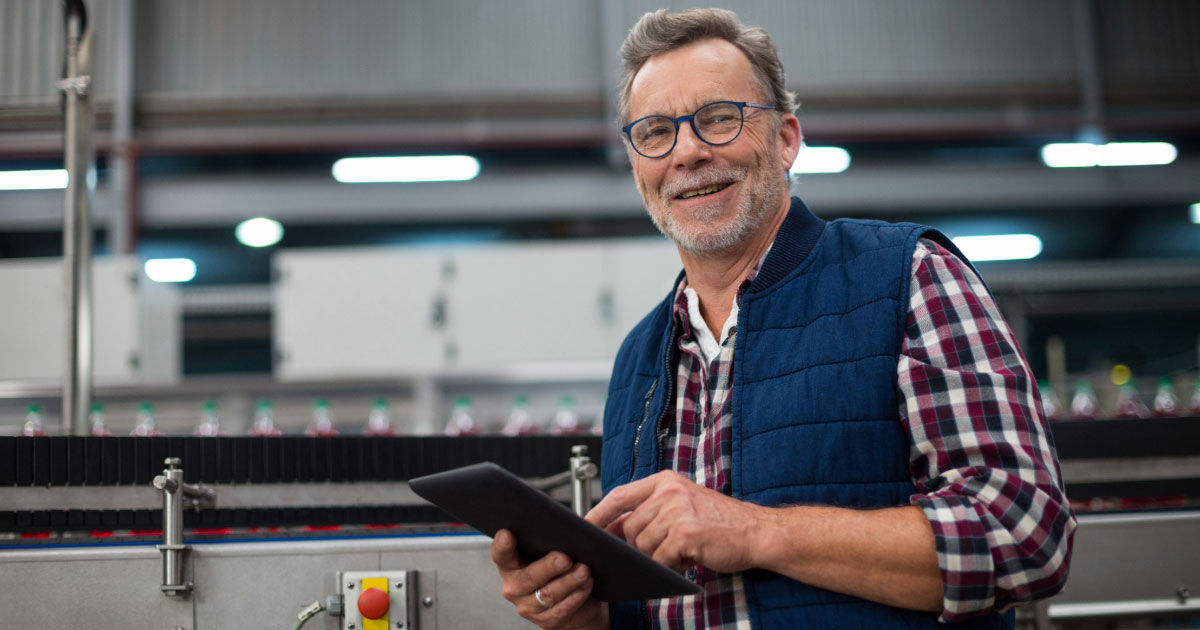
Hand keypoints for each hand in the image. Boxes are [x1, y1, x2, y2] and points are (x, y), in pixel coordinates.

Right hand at [490, 529, 606, 629]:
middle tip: (564, 558)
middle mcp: (514, 586)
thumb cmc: (561, 567)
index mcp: (510, 564)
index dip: (502, 545)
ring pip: (548, 594)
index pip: (501, 554)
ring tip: (584, 570)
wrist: (576, 600)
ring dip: (569, 581)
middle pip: (529, 577)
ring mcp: (528, 606)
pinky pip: (562, 609)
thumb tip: (581, 519)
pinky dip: (576, 596)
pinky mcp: (546, 621)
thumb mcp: (556, 548)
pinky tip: (586, 585)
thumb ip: (558, 536)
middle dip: (548, 566)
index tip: (508, 535)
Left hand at [585, 470, 770, 573]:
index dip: (599, 513)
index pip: (619, 495)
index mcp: (666, 481)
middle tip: (666, 549)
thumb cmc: (721, 522)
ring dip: (659, 556)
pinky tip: (689, 558)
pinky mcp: (686, 533)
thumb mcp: (683, 505)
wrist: (757, 531)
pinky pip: (660, 559)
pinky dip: (671, 565)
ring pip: (643, 545)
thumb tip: (613, 530)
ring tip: (683, 551)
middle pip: (629, 527)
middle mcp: (669, 492)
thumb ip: (651, 512)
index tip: (585, 526)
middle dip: (639, 546)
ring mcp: (677, 511)